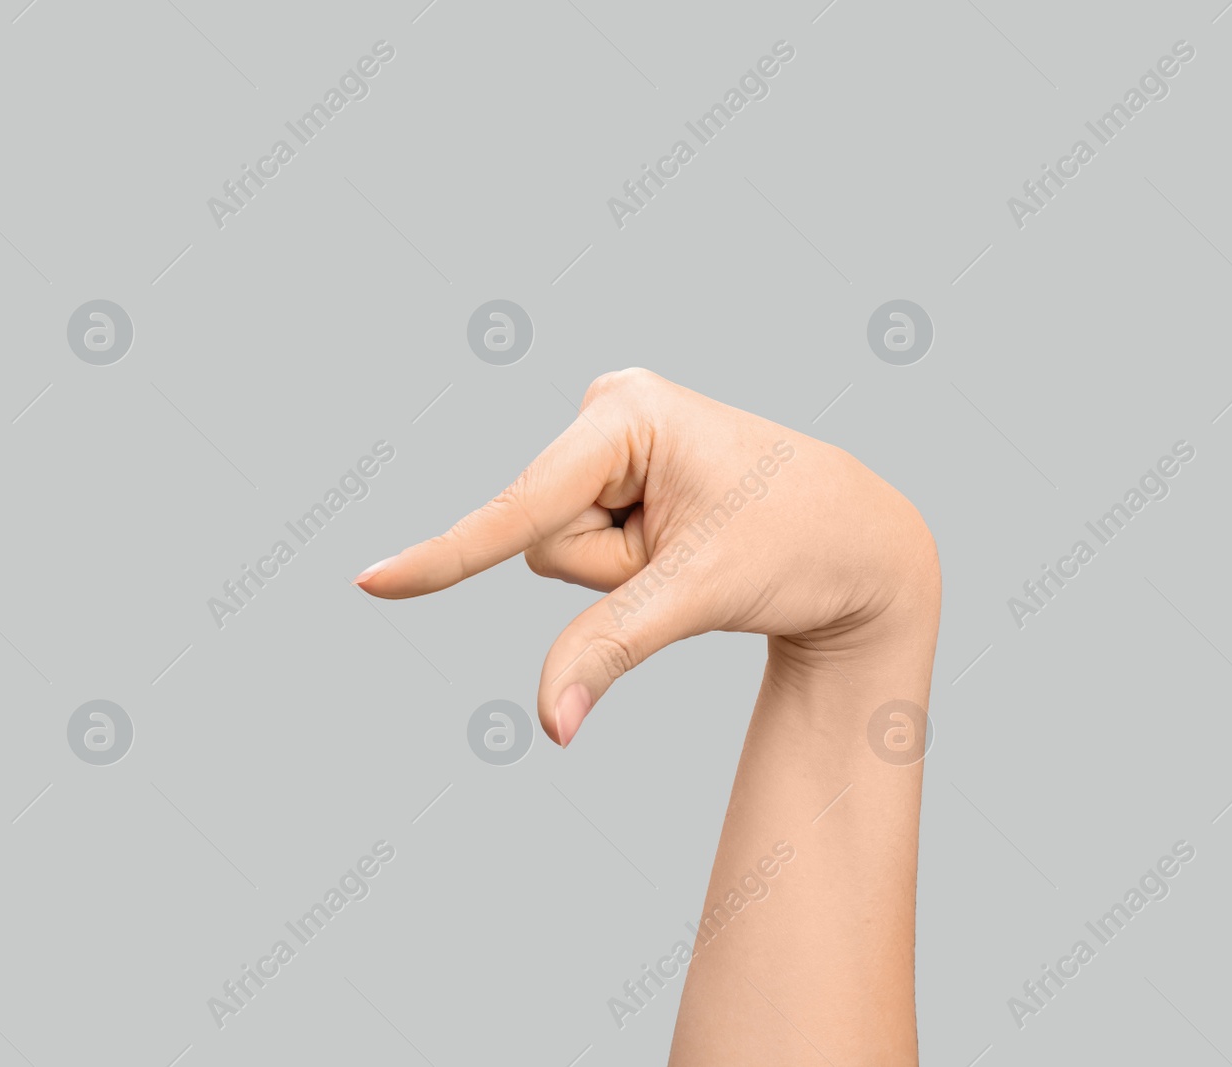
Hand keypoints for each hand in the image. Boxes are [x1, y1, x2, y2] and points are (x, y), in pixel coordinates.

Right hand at [354, 368, 938, 746]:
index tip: (369, 583)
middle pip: (541, 536)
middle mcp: (613, 412)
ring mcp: (615, 442)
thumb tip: (550, 724)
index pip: (523, 511)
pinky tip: (693, 540)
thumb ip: (611, 648)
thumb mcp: (700, 595)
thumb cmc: (801, 546)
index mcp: (628, 413)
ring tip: (699, 544)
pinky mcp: (621, 473)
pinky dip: (634, 568)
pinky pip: (587, 548)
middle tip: (693, 553)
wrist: (862, 545)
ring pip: (561, 551)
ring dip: (628, 574)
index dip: (446, 556)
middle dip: (613, 572)